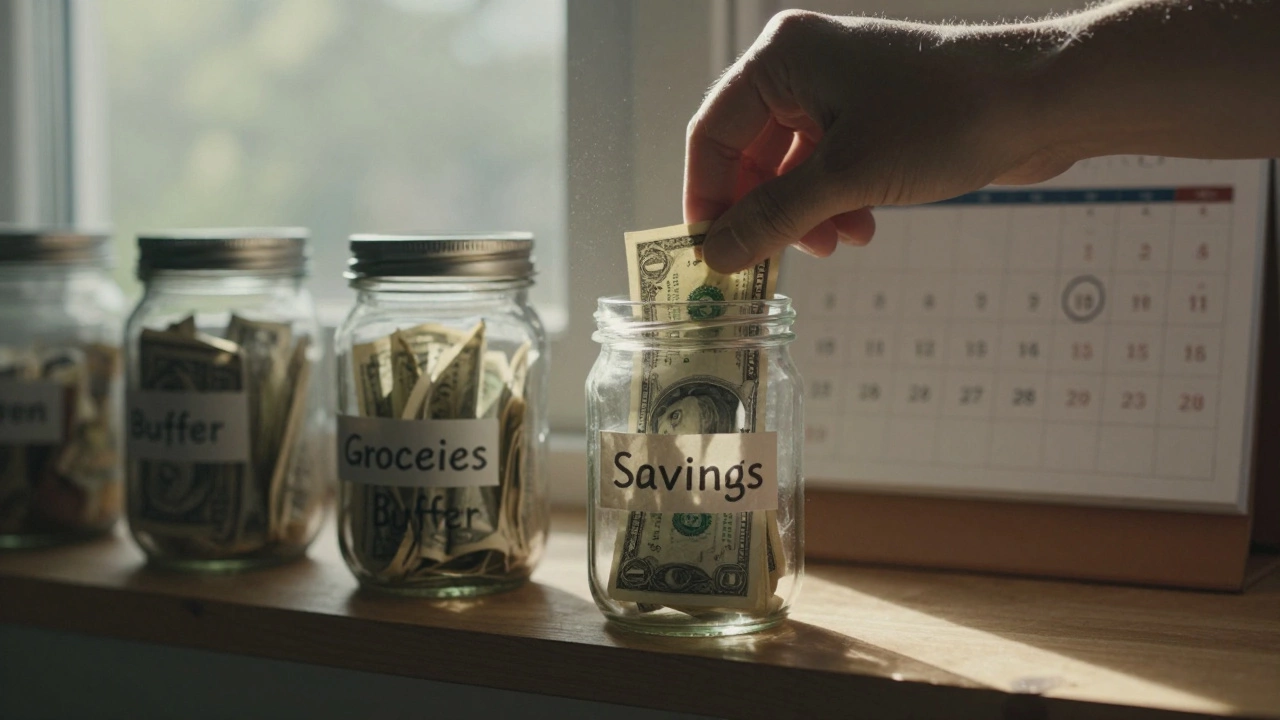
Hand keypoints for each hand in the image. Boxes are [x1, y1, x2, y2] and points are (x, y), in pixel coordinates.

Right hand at [684, 11, 1068, 271]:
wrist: (1041, 101)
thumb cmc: (943, 118)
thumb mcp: (846, 177)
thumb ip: (774, 218)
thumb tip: (717, 255)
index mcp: (782, 59)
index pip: (713, 134)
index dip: (707, 198)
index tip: (712, 254)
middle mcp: (803, 67)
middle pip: (751, 155)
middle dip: (766, 212)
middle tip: (771, 262)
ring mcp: (838, 90)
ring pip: (791, 168)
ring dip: (805, 215)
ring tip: (836, 244)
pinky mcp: (871, 115)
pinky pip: (828, 168)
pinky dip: (835, 203)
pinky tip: (863, 227)